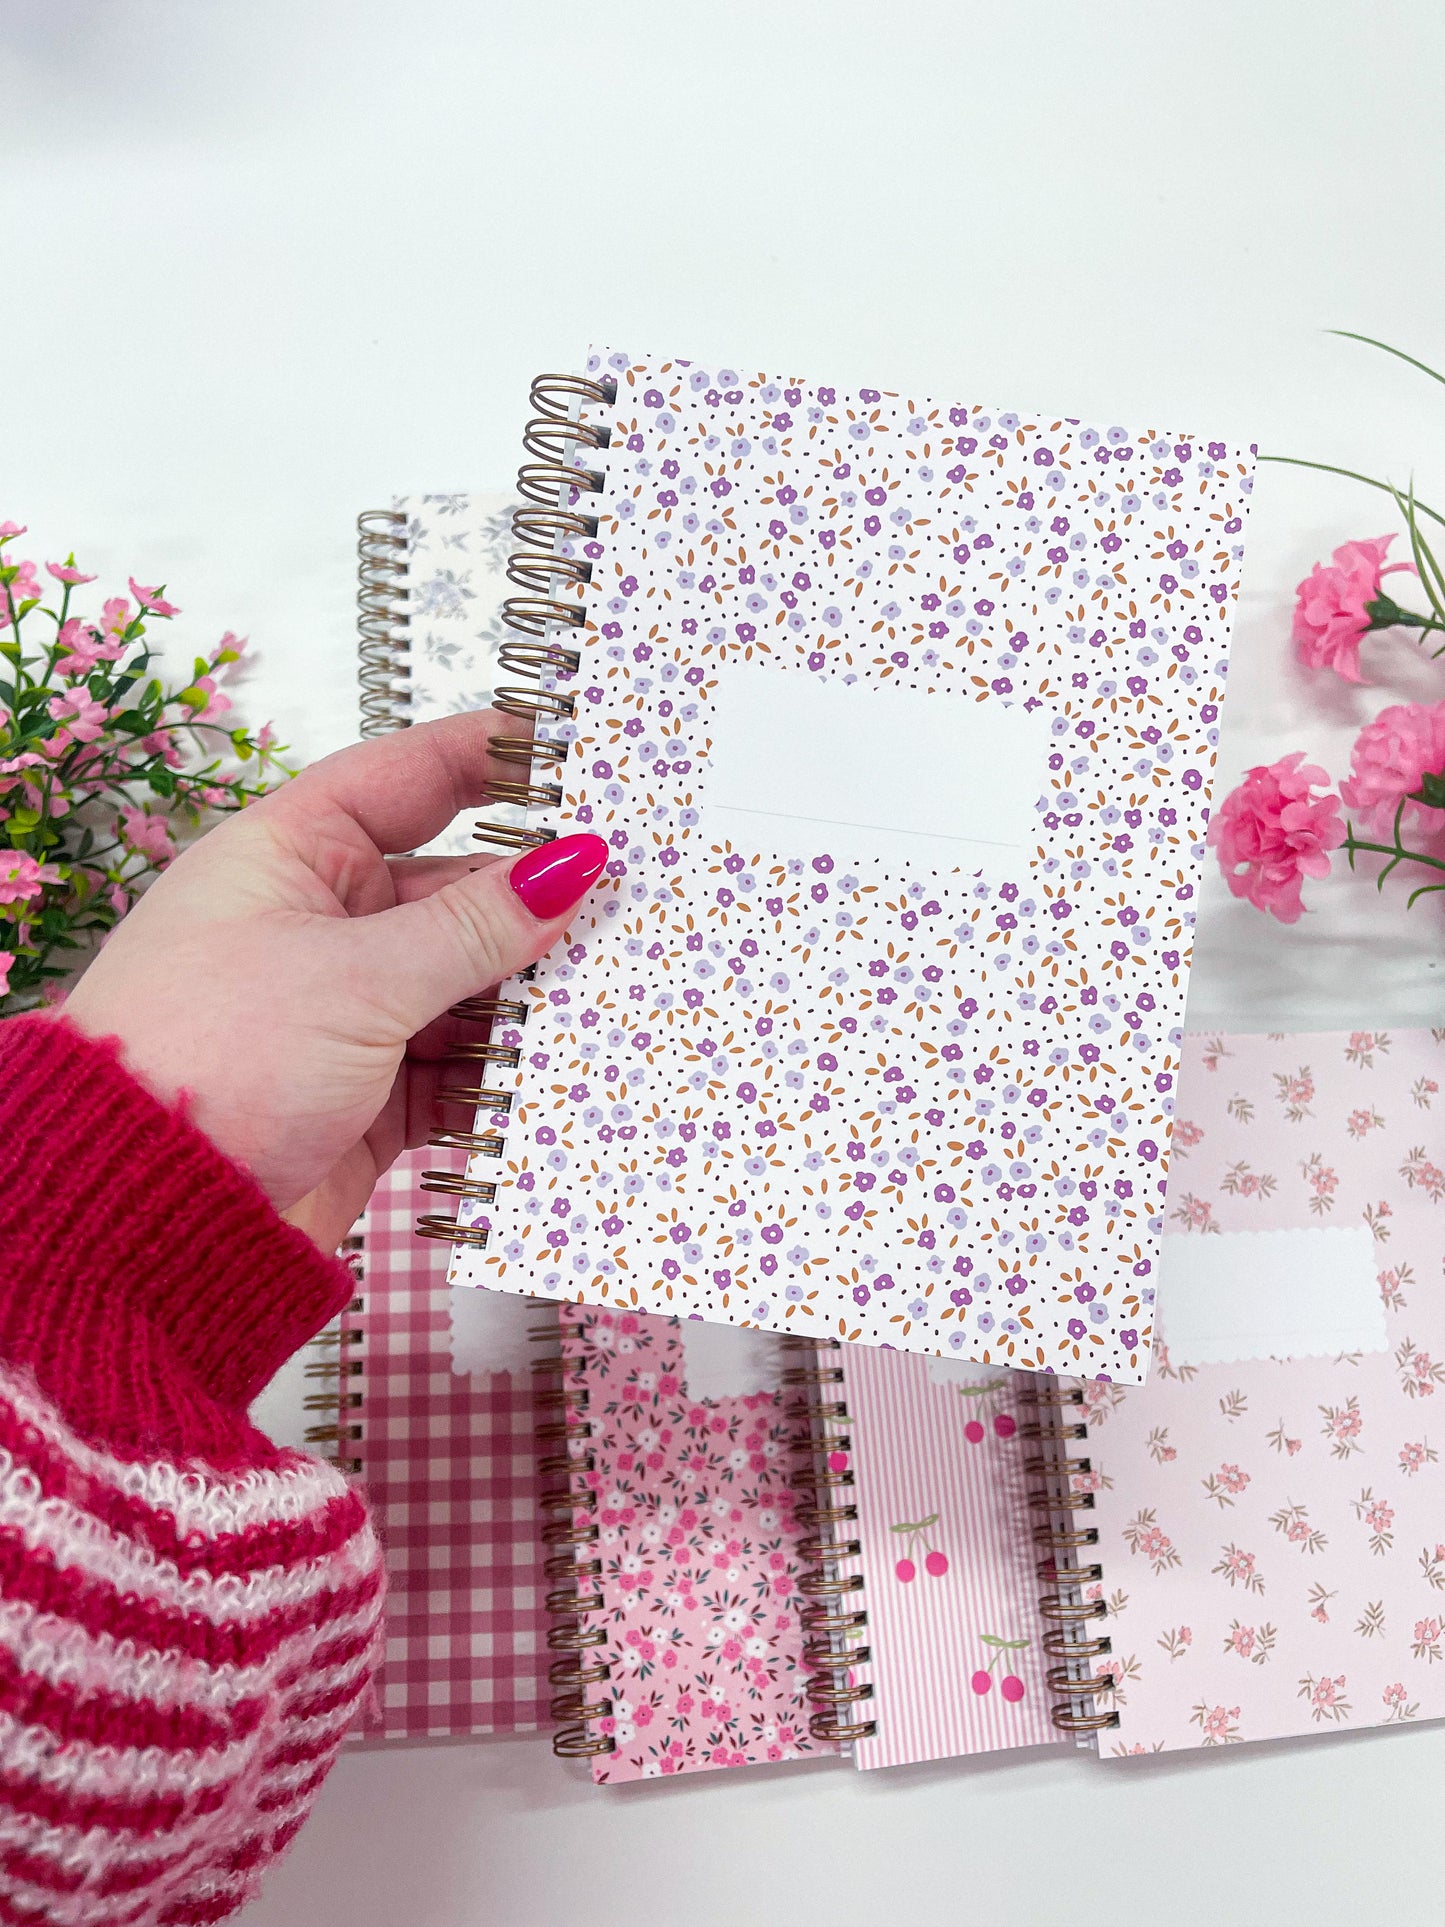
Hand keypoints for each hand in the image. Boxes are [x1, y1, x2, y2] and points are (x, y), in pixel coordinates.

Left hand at [61, 711, 607, 1251]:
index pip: (409, 779)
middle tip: (633, 896)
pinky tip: (567, 1071)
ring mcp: (346, 1012)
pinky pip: (459, 1067)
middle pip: (454, 890)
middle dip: (537, 901)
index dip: (493, 757)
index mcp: (292, 856)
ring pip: (466, 984)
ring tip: (620, 987)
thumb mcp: (357, 977)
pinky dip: (506, 1073)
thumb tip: (573, 866)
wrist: (142, 1220)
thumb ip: (475, 926)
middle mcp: (320, 924)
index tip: (579, 751)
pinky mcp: (368, 1095)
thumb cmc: (213, 1058)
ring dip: (530, 995)